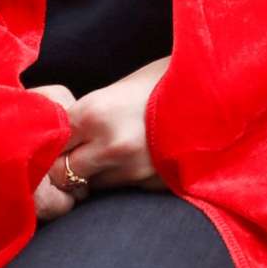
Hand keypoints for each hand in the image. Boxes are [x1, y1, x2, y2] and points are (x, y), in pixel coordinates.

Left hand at [37, 57, 171, 218]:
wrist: (218, 89)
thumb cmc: (166, 80)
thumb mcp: (119, 87)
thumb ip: (87, 113)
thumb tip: (57, 132)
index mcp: (95, 112)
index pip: (48, 144)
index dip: (49, 142)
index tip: (55, 139)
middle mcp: (111, 145)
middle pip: (60, 173)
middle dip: (63, 165)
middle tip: (74, 152)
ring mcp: (134, 168)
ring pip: (89, 185)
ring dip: (92, 174)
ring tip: (109, 152)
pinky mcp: (153, 183)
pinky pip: (121, 187)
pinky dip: (120, 178)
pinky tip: (134, 159)